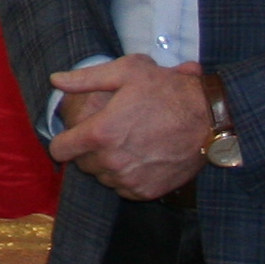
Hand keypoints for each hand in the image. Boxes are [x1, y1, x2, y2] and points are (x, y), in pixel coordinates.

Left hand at [47, 56, 211, 200]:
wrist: (208, 118)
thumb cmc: (167, 91)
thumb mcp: (126, 72)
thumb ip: (86, 79)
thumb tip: (56, 80)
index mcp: (101, 133)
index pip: (60, 149)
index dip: (62, 140)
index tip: (71, 135)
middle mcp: (112, 162)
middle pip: (82, 164)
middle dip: (87, 150)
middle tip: (106, 134)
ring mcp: (130, 179)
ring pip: (102, 177)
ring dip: (106, 165)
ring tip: (125, 144)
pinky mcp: (147, 191)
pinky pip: (123, 188)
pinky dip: (125, 177)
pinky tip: (139, 157)